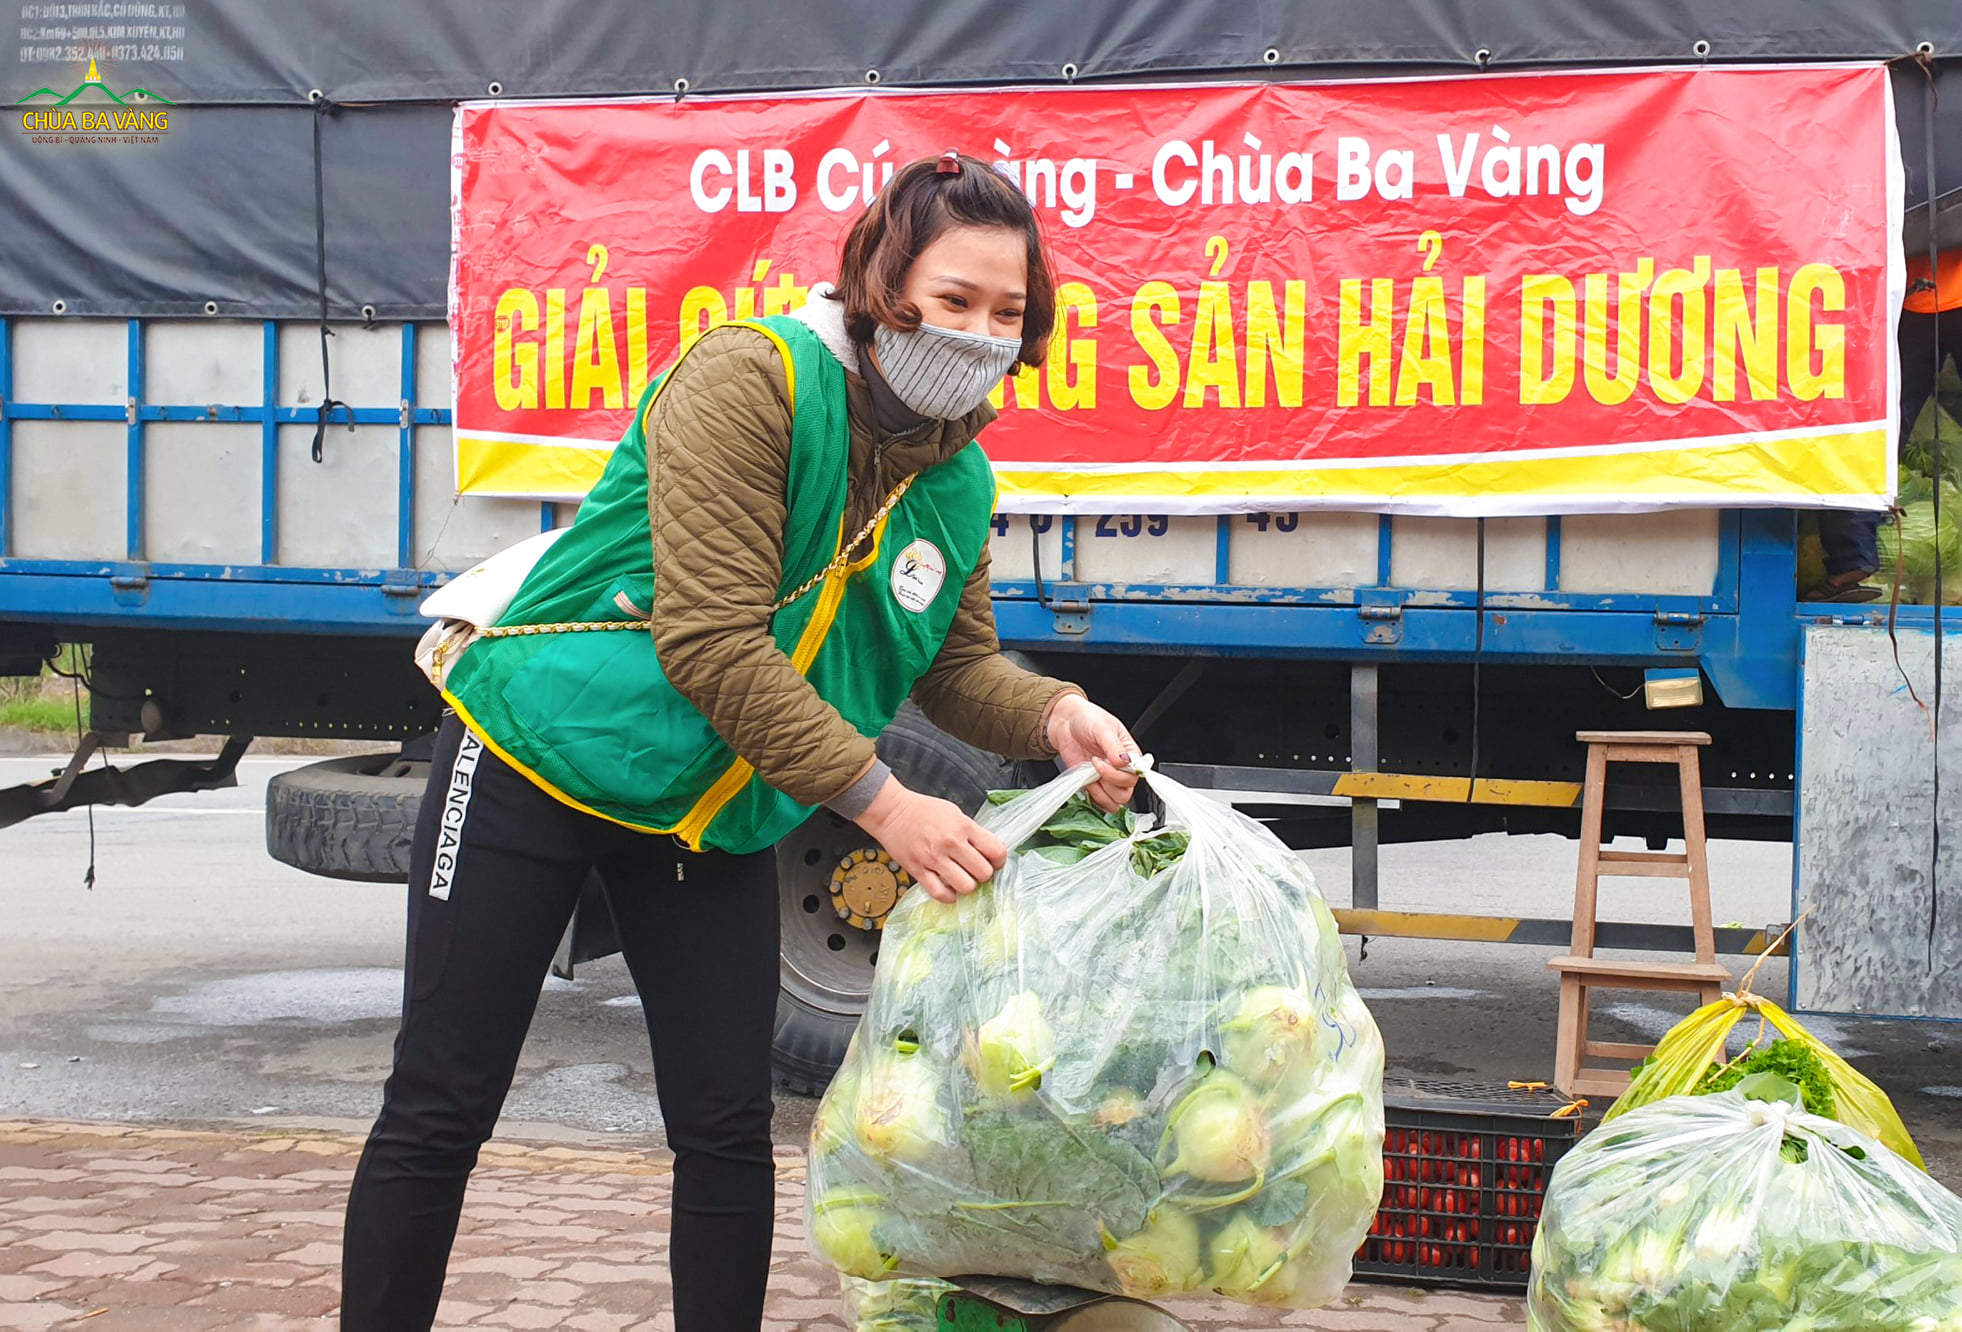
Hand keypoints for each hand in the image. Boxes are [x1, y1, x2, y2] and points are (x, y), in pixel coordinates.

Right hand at [856, 778, 1007, 903]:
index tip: (993, 861)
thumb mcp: (954, 813)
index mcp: (963, 827)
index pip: (996, 851)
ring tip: (962, 879)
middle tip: (976, 870)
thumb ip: (971, 832)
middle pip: (983, 872)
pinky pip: (940, 894)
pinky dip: (949, 896)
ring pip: (966, 886)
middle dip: (983, 874)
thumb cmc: (923, 810)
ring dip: (967, 885)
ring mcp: (934, 859)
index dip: (999, 860)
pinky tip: (949, 889)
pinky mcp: (919, 870)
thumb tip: (988, 851)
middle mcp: (951, 843)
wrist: (892, 811)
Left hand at [1046, 692, 1140, 811]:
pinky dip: (1092, 797)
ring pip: (1114, 802)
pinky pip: (1099, 802)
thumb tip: (1123, 761)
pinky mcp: (1093, 785)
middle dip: (1109, 783)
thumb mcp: (1102, 727)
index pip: (1135, 775)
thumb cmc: (1088, 719)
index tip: (1104, 762)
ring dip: (1101, 793)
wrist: (1066, 722)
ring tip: (1090, 773)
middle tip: (1095, 765)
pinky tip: (1086, 781)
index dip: (1120, 775)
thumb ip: (1113, 746)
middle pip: (1126, 792)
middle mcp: (1121, 769)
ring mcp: (1106, 779)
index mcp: (1130, 754)